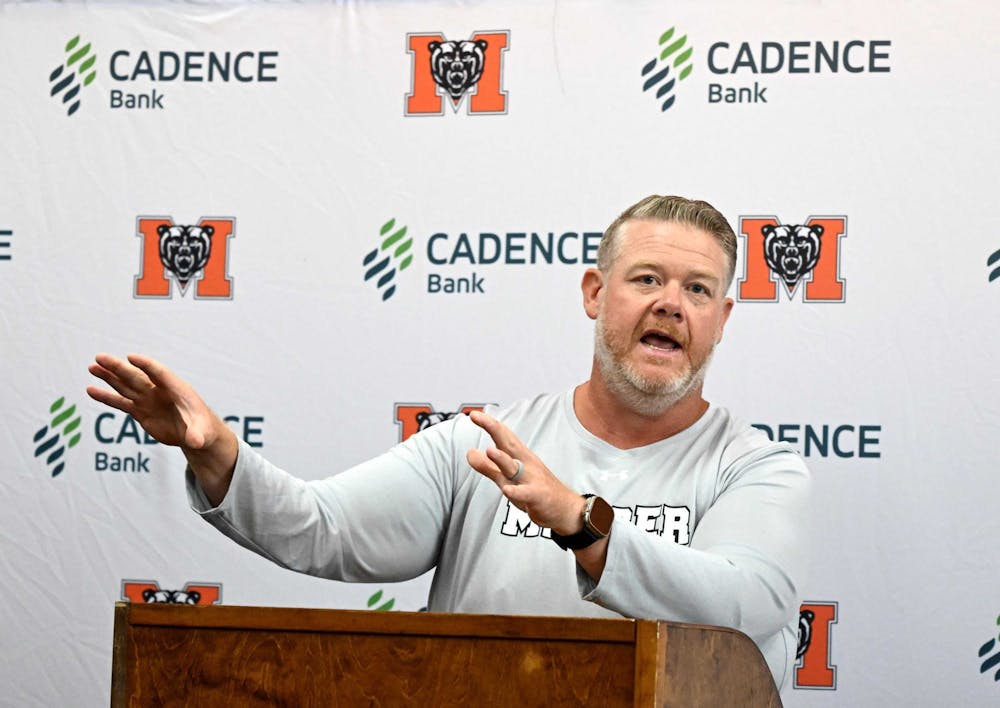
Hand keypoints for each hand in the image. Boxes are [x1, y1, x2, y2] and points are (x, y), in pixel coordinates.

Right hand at [87, 353, 237, 504]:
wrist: (196, 434)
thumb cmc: (203, 428)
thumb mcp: (202, 433)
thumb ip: (197, 435)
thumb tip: (194, 442)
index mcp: (177, 389)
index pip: (160, 373)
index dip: (147, 365)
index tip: (131, 357)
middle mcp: (159, 391)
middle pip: (136, 376)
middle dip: (119, 367)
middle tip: (100, 357)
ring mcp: (148, 400)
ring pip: (125, 385)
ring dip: (108, 376)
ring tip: (92, 367)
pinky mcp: (140, 411)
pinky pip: (121, 402)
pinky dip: (106, 397)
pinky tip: (91, 390)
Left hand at [466, 410, 585, 535]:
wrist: (566, 510)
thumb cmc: (536, 490)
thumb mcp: (508, 478)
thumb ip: (488, 466)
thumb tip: (470, 453)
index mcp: (519, 457)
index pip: (503, 436)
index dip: (488, 424)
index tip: (473, 414)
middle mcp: (525, 464)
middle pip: (508, 444)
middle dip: (494, 429)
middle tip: (479, 417)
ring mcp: (532, 479)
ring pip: (515, 468)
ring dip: (502, 458)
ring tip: (489, 450)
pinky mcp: (538, 496)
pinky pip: (526, 493)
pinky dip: (517, 491)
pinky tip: (507, 490)